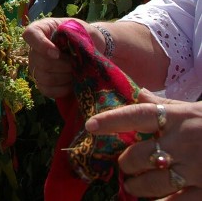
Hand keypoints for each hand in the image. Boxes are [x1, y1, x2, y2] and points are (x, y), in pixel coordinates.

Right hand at [22, 17, 83, 97]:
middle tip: (76, 64)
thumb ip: (72, 33)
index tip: (57, 52)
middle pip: (38, 60)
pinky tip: (72, 84)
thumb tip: (64, 49)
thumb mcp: (80, 28)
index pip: (30, 35)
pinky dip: (62, 89)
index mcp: (41, 30)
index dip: (41, 45)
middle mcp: (34, 49)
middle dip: (62, 65)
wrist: (92, 49)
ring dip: (64, 77)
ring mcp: (36, 67)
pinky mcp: (43, 83)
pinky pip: (46, 90)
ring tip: (76, 73)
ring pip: (43, 77)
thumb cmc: (84, 35)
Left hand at [85, 89, 200, 199]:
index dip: (112, 120)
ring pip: (152, 183)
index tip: (89, 126)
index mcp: (180, 117)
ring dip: (137, 186)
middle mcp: (186, 141)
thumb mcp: (195, 109)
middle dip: (125, 164)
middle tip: (125, 166)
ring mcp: (198, 168)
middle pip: (139, 155)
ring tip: (134, 186)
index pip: (138, 115)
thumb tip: (139, 93)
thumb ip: (165, 105)